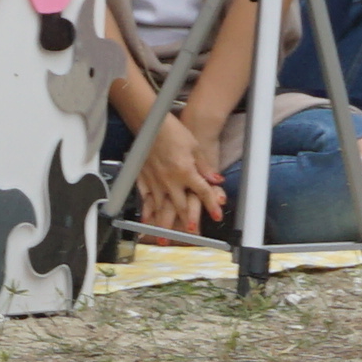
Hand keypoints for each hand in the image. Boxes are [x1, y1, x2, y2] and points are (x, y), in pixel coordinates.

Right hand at [132, 116, 225, 233]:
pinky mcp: (143, 177)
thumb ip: (205, 167)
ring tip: (163, 238)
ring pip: (160, 206)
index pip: (202, 192)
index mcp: (185, 171)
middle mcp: (170, 180)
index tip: (217, 215)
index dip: (212, 205)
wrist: (151, 123)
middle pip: (180, 205)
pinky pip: (145, 198)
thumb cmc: (175, 132)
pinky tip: (146, 221)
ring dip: (163, 223)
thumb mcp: (196, 147)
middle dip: (186, 222)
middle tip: (190, 234)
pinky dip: (146, 211)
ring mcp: (155, 180)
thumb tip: (216, 180)